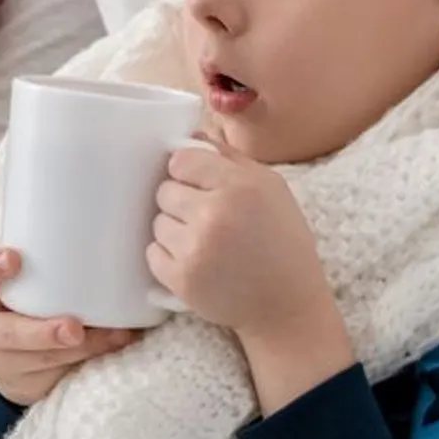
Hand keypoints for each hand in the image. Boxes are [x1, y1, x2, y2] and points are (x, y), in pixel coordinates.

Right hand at [0, 248, 140, 405]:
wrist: (11, 360)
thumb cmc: (24, 303)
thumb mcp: (21, 283)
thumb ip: (43, 263)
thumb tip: (105, 226)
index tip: (14, 257)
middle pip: (8, 334)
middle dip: (43, 333)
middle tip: (73, 328)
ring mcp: (5, 362)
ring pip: (41, 360)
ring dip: (81, 349)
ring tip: (114, 336)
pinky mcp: (28, 385)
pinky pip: (58, 375)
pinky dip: (90, 360)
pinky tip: (114, 345)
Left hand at [150, 142, 354, 412]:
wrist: (287, 306)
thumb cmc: (281, 242)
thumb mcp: (270, 188)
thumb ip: (228, 157)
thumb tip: (190, 133)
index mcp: (239, 186)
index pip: (180, 160)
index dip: (186, 172)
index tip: (198, 184)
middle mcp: (215, 214)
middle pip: (164, 190)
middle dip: (180, 202)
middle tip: (205, 217)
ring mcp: (196, 248)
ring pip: (157, 222)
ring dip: (174, 229)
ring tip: (203, 241)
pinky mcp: (182, 279)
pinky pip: (152, 253)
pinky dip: (167, 256)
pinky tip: (194, 260)